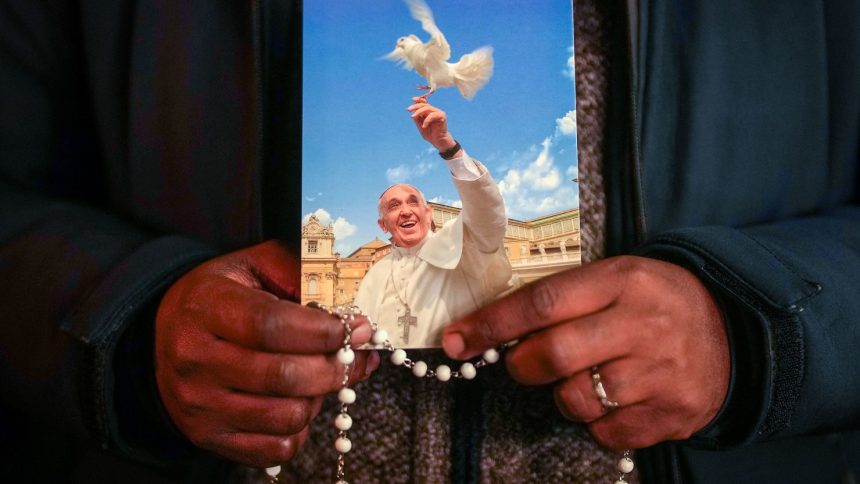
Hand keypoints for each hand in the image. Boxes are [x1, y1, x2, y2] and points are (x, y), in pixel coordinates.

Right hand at [155, 240, 378, 466]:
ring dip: (319, 397)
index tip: (357, 329)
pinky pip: (277, 448)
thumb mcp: (253, 265)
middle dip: (336, 367)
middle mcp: (195, 360)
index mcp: (205, 308)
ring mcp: (200, 405)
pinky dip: (301, 428)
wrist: (165, 334)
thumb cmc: (221, 296)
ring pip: (287, 416)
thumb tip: (349, 313)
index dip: (323, 331)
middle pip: (284, 376)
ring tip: (320, 376)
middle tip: (355, 354)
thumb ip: (299, 276)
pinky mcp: (210, 437)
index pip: (271, 326)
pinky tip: (299, 401)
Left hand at [407, 97, 458, 153]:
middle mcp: (434, 111)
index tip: (412, 99)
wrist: (437, 141)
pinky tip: (424, 126)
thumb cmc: (430, 134)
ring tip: (413, 116)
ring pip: (428, 108)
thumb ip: (417, 118)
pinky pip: (433, 115)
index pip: (424, 103)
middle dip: (415, 106)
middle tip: (408, 109)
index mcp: (428, 112)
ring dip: (419, 111)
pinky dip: (427, 120)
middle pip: (424, 105)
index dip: (418, 100)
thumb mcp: (420, 125)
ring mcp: (438, 113)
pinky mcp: (442, 117)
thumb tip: (412, 111)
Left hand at [441, 256, 729, 449]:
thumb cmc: (656, 301)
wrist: (735, 329)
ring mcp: (661, 372)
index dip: (491, 324)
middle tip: (524, 363)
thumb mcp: (617, 278)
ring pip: (576, 400)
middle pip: (554, 355)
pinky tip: (615, 399)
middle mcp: (642, 324)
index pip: (542, 301)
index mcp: (622, 281)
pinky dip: (597, 422)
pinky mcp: (673, 413)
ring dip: (563, 395)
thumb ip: (563, 298)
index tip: (454, 341)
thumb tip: (493, 328)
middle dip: (523, 366)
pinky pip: (606, 432)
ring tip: (587, 377)